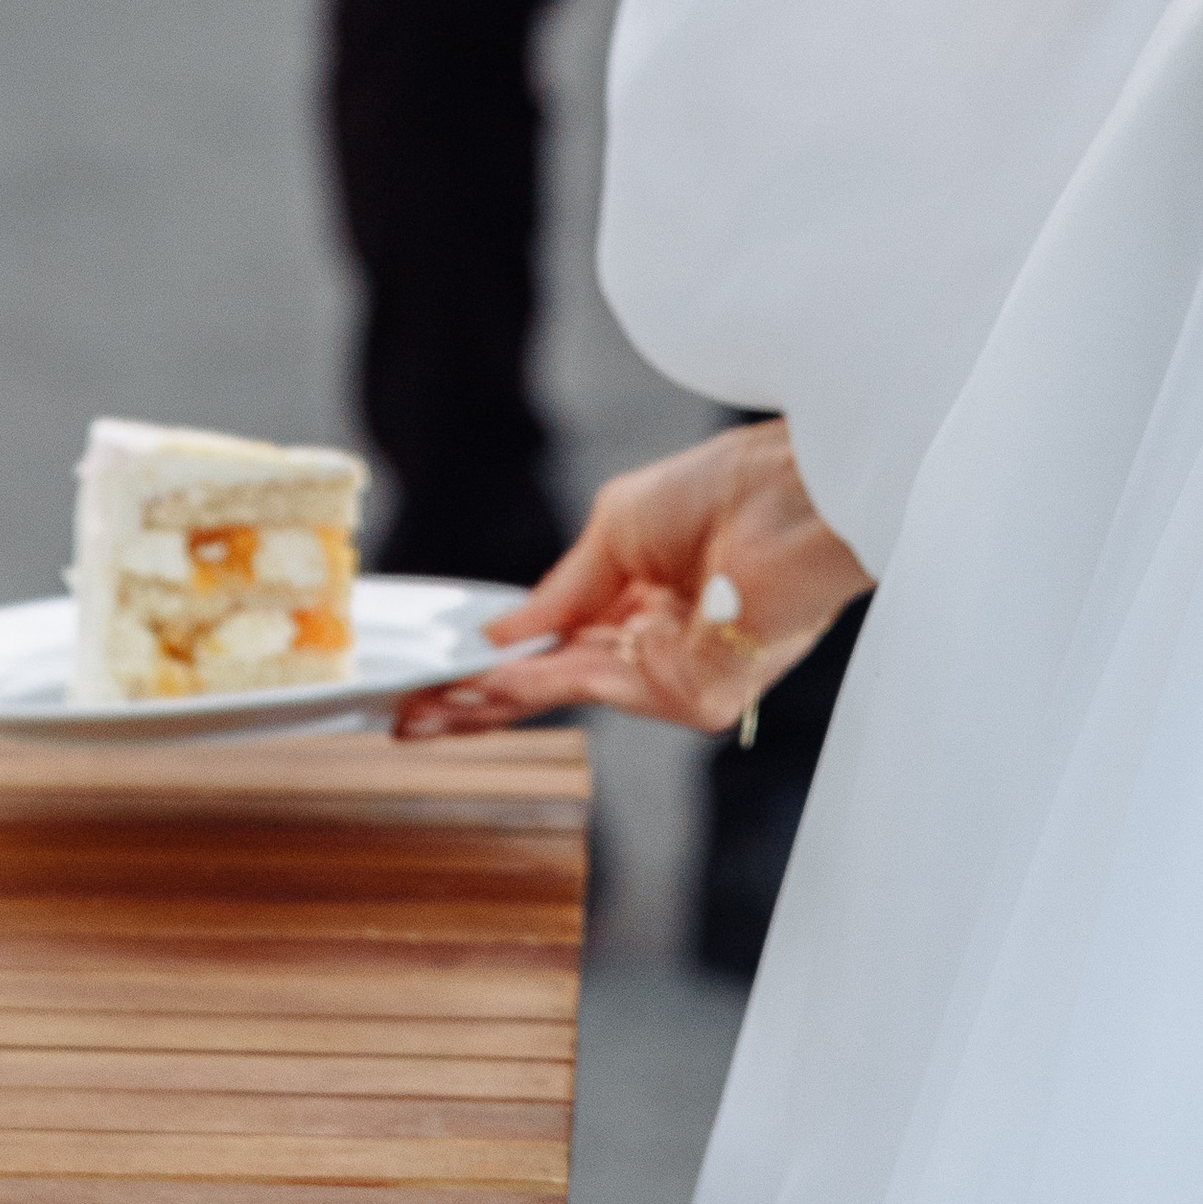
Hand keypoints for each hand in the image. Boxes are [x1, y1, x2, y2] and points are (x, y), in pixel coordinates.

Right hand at [395, 420, 871, 738]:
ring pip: (568, 694)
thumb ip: (560, 592)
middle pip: (555, 684)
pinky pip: (601, 691)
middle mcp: (659, 647)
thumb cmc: (723, 490)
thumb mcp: (615, 528)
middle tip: (408, 714)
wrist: (795, 492)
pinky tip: (490, 684)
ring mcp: (676, 676)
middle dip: (478, 700)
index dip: (498, 660)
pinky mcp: (696, 696)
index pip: (560, 644)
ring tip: (427, 705)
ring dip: (493, 701)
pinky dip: (540, 688)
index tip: (438, 675)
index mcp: (645, 605)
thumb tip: (498, 633)